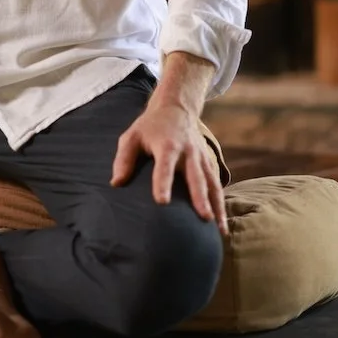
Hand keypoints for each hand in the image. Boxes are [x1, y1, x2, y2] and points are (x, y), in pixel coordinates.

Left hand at [110, 102, 227, 235]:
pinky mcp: (208, 162)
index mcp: (167, 145)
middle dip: (200, 197)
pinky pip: (217, 184)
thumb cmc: (150, 127)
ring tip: (220, 230)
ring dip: (217, 206)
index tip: (162, 202)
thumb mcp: (132, 136)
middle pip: (196, 176)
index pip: (165, 166)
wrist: (177, 108)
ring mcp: (201, 157)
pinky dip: (221, 203)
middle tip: (204, 218)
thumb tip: (116, 184)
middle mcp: (188, 152)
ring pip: (212, 183)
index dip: (163, 183)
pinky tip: (222, 223)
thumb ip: (124, 159)